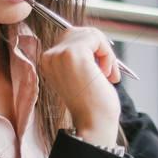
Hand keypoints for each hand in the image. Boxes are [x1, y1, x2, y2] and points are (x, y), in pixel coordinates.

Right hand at [37, 26, 121, 140]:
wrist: (94, 125)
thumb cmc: (93, 106)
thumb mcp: (83, 75)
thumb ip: (82, 56)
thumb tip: (94, 36)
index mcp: (49, 62)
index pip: (72, 38)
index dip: (93, 50)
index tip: (102, 71)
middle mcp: (49, 57)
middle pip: (80, 32)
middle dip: (100, 49)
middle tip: (108, 72)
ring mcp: (58, 54)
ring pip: (90, 33)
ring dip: (105, 53)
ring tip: (106, 74)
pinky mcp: (72, 53)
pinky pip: (96, 37)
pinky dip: (107, 54)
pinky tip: (105, 73)